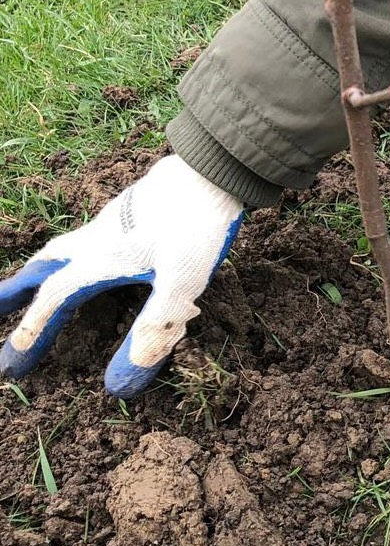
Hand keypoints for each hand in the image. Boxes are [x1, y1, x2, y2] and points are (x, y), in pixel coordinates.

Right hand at [0, 156, 243, 397]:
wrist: (213, 170)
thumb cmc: (198, 226)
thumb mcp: (182, 285)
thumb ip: (155, 328)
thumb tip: (126, 376)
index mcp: (102, 259)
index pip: (56, 298)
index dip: (36, 328)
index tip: (17, 356)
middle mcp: (97, 238)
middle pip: (45, 267)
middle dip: (17, 292)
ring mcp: (113, 222)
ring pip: (62, 248)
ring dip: (40, 270)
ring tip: (28, 284)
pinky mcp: (131, 213)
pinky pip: (85, 238)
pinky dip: (69, 254)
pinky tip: (89, 257)